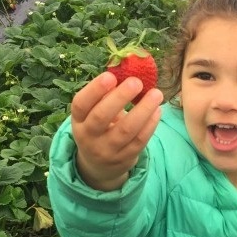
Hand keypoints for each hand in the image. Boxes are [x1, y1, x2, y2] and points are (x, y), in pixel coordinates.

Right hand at [71, 71, 163, 190]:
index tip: (111, 76)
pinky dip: (150, 125)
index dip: (94, 90)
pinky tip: (157, 110)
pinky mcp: (125, 158)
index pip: (81, 104)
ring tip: (156, 94)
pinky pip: (140, 141)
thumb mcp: (93, 114)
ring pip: (126, 131)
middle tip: (137, 82)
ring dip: (143, 110)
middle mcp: (88, 137)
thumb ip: (105, 96)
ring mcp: (107, 150)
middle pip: (101, 117)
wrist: (99, 165)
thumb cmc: (99, 129)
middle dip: (120, 98)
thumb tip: (127, 71)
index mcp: (78, 120)